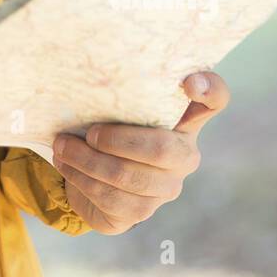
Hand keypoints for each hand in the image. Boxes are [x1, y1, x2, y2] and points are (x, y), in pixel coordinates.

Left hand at [51, 72, 229, 234]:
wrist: (93, 178)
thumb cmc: (108, 129)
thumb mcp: (117, 106)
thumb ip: (119, 89)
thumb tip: (86, 64)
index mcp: (183, 120)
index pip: (214, 99)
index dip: (210, 89)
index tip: (189, 82)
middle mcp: (184, 155)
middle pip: (160, 149)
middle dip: (116, 141)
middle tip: (88, 132)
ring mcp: (166, 187)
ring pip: (127, 177)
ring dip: (87, 161)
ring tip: (62, 147)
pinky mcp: (141, 212)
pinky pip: (111, 199)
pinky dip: (82, 180)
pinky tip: (67, 166)